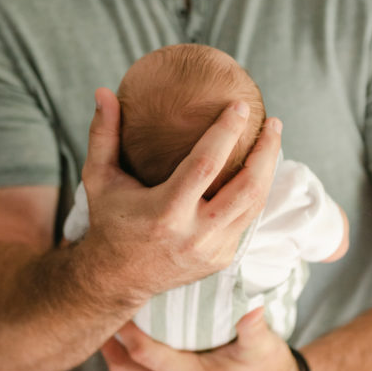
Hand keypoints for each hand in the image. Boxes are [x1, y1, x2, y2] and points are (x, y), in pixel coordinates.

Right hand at [81, 87, 282, 300]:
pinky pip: (247, 220)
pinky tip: (260, 167)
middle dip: (267, 152)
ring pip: (256, 205)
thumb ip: (103, 134)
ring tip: (273, 139)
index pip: (206, 165)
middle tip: (273, 123)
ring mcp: (212, 250)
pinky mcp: (221, 259)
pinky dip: (257, 191)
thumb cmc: (109, 219)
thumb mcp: (98, 178)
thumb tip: (104, 91)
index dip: (226, 133)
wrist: (116, 279)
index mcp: (164, 212)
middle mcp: (194, 235)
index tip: (241, 106)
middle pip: (247, 188)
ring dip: (270, 170)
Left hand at [100, 308, 300, 370]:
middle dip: (110, 341)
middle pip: (126, 368)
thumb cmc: (269, 370)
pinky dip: (131, 354)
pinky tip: (133, 329)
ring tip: (111, 315)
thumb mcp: (265, 347)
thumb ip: (253, 328)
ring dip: (117, 348)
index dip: (127, 332)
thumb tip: (251, 308)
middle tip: (101, 308)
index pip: (146, 355)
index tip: (119, 303)